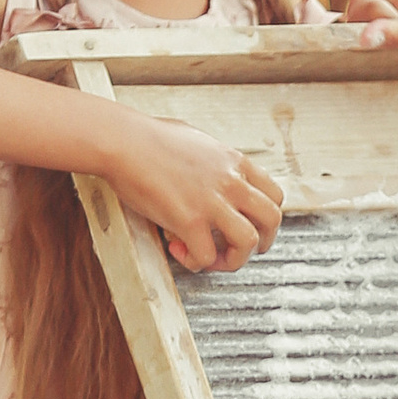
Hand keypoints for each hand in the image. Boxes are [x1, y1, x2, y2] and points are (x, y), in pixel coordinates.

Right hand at [104, 109, 283, 271]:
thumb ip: (213, 161)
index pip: (275, 195)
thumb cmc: (148, 137)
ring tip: (208, 257)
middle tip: (237, 250)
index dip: (265, 218)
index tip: (249, 225)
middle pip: (272, 220)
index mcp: (235, 162)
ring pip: (248, 243)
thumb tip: (208, 172)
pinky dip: (194, 261)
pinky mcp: (189, 220)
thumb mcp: (197, 141)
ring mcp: (212, 202)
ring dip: (231, 259)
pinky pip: (206, 256)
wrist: (123, 141)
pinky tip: (177, 248)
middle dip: (260, 243)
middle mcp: (231, 182)